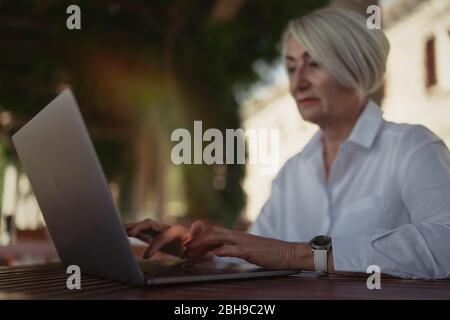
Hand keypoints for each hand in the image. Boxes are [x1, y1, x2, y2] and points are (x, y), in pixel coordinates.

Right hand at [124, 219, 206, 258]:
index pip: (164, 236)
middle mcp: (165, 227)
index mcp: (177, 231)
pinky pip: (139, 231)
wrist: (191, 245)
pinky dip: (129, 230)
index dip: (155, 244)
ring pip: (143, 225)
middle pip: (150, 223)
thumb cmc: (194, 247)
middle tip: (130, 232)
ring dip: (131, 226)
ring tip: (118, 228)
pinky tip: (119, 230)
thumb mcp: (198, 245)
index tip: (147, 256)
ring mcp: (157, 229)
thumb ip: (196, 237)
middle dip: (140, 227)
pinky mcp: (151, 234)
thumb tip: (198, 225)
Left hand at [183, 225, 304, 269]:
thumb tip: (216, 250)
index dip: (198, 237)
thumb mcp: (246, 250)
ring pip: (220, 238)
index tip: (187, 245)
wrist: (288, 252)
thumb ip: (231, 248)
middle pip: (212, 233)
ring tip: (192, 251)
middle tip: (184, 250)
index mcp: (236, 236)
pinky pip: (236, 249)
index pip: (213, 232)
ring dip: (204, 244)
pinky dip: (225, 250)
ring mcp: (244, 242)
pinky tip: (216, 253)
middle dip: (196, 240)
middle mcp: (237, 236)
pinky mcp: (252, 251)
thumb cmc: (268, 253)